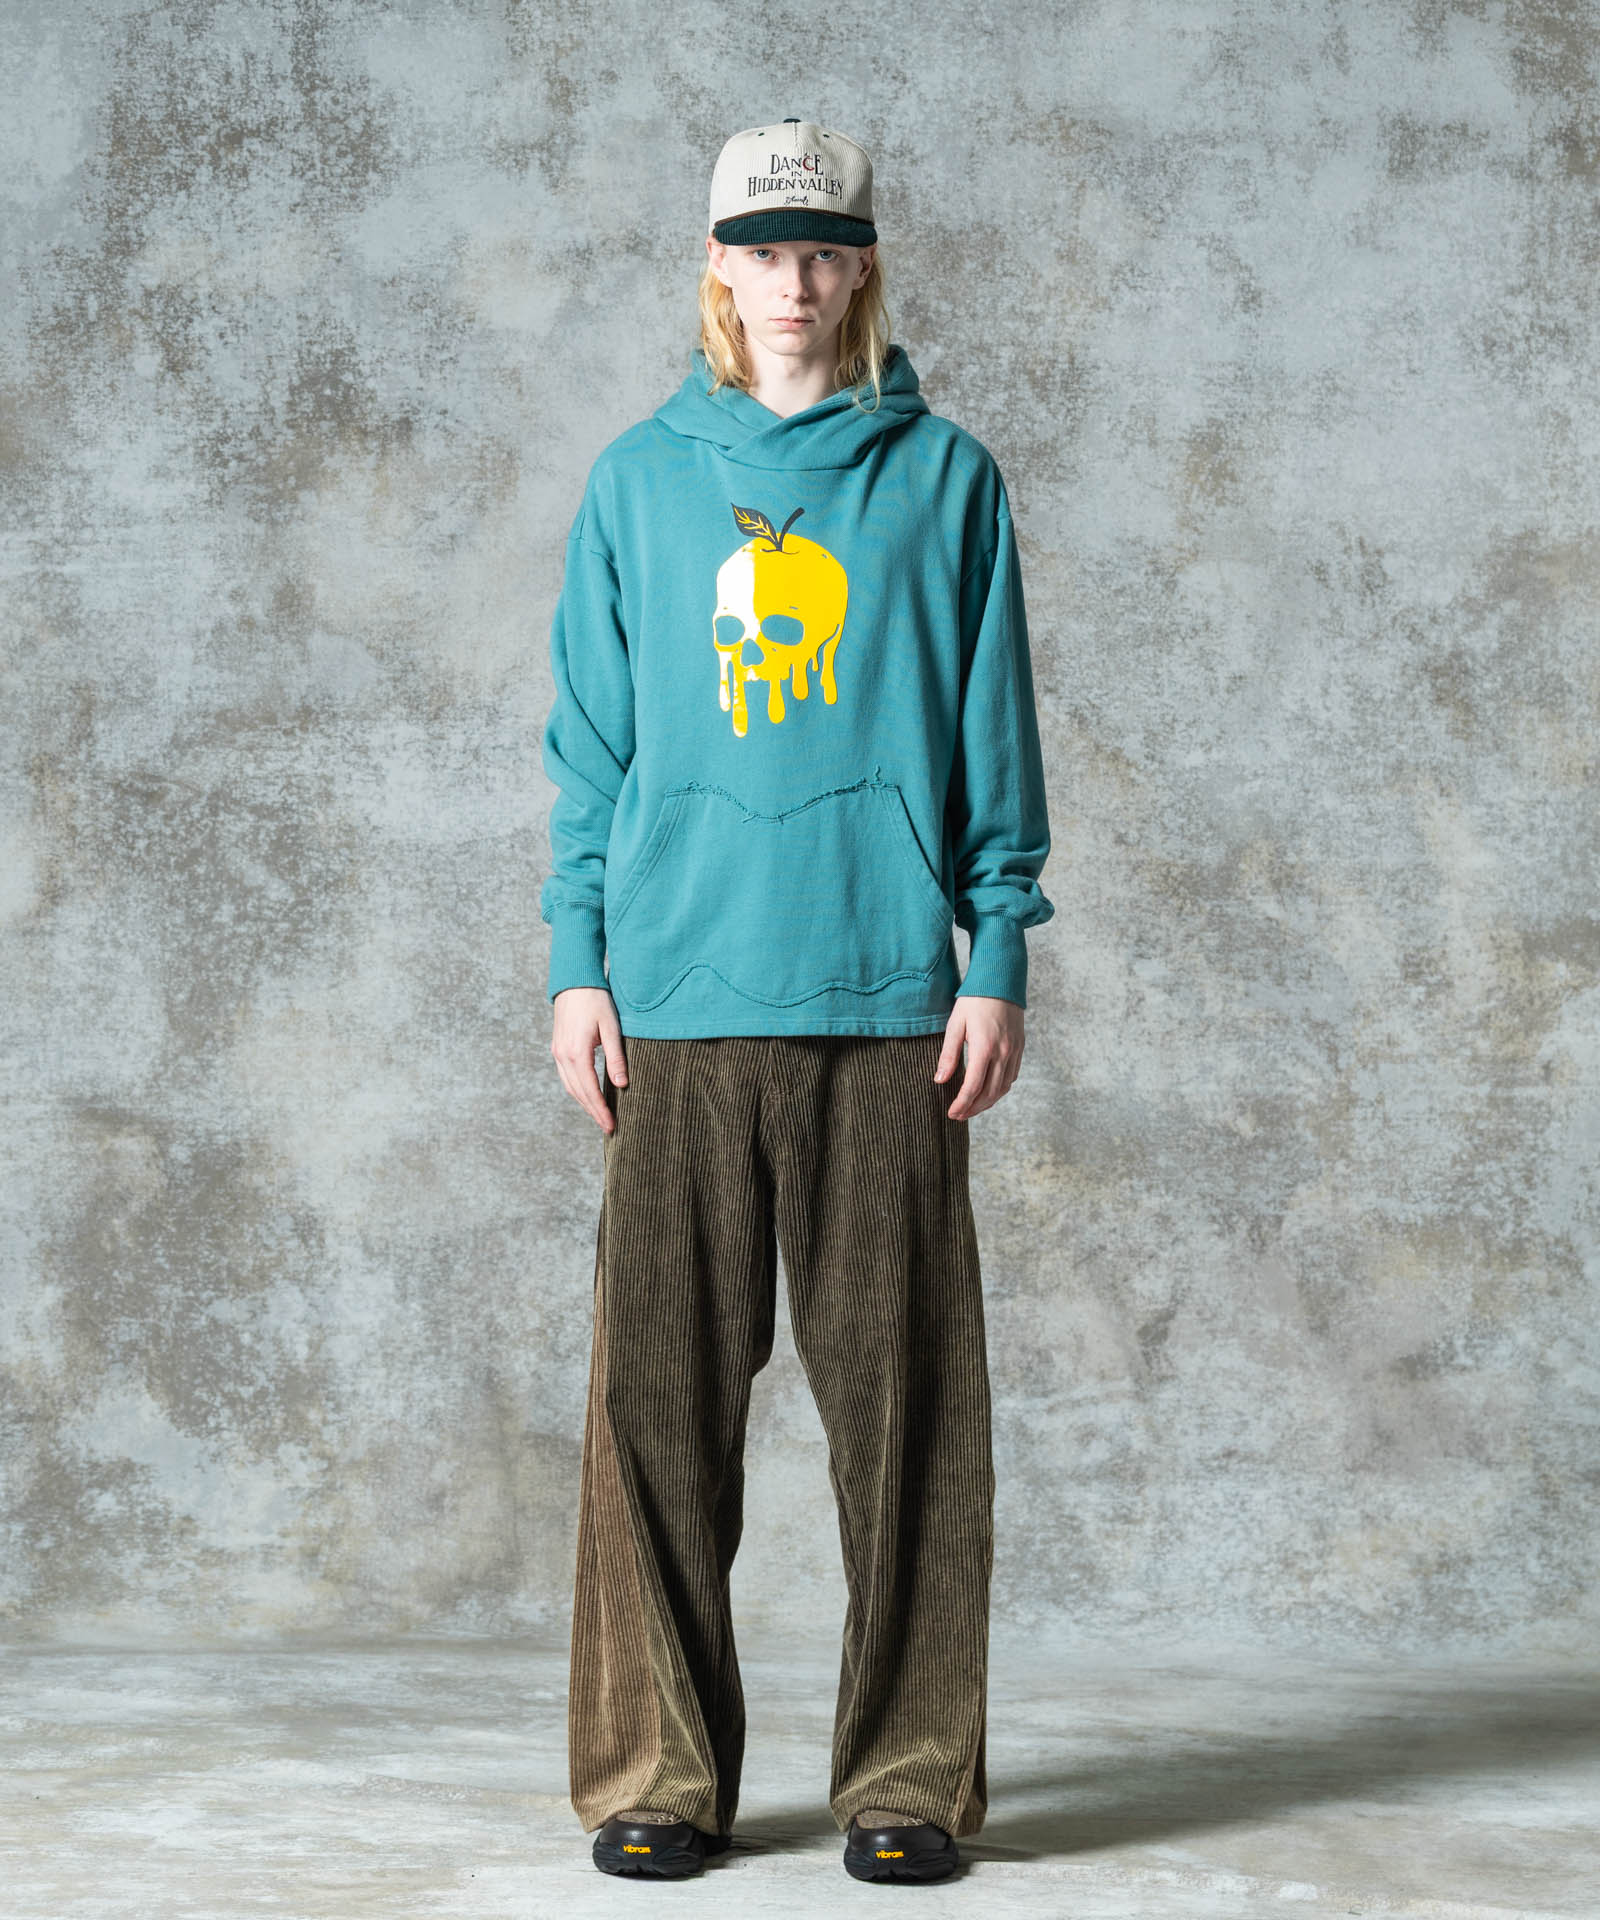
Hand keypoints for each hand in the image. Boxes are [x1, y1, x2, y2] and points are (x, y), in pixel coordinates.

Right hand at [551, 986, 628, 1133]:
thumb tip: (622, 1084)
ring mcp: (558, 1052)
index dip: (600, 1109)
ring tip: (599, 1116)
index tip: (611, 1125)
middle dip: (593, 1111)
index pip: (590, 1089)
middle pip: (578, 1092)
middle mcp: (563, 1055)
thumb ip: (616, 1057)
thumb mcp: (611, 1027)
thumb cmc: (596, 1000)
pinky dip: (577, 1089)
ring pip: (570, 1086)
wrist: (574, 981)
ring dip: (584, 1103)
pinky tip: (587, 1095)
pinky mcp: (558, 1047)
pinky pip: (566, 1076)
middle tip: (608, 1127)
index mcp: (577, 1052)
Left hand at [935, 996, 1024, 1119]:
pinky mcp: (1019, 1048)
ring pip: (1002, 1088)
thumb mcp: (955, 1024)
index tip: (951, 1113)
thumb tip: (940, 1079)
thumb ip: (949, 1054)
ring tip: (971, 1109)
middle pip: (989, 1093)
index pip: (973, 1087)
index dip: (961, 1104)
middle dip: (973, 1109)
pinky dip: (999, 1090)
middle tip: (958, 1116)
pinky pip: (1011, 1077)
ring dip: (987, 1103)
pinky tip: (988, 1092)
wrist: (1001, 981)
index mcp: (984, 1048)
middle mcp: (1003, 1053)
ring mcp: (1014, 1052)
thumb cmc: (974, 1000)